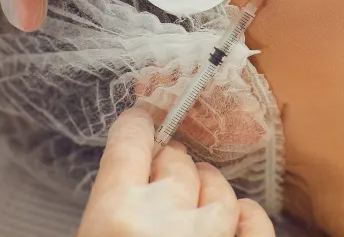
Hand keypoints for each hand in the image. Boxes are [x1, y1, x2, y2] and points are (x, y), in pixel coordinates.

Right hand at [76, 108, 274, 236]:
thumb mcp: (89, 236)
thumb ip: (105, 211)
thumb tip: (122, 187)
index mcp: (115, 216)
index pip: (129, 143)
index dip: (136, 127)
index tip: (140, 119)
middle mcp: (166, 221)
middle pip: (175, 162)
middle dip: (171, 161)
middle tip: (166, 167)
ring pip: (218, 187)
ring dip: (207, 186)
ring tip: (196, 195)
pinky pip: (254, 222)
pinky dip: (246, 215)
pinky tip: (236, 216)